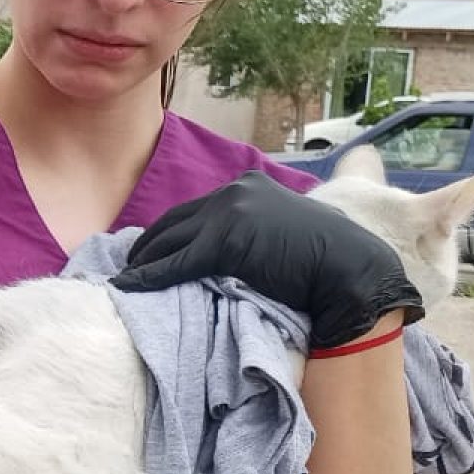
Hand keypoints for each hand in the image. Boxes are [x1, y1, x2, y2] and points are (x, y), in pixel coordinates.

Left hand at [109, 171, 422, 349]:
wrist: (350, 269)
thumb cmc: (327, 258)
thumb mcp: (286, 229)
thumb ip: (257, 230)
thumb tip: (237, 251)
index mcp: (248, 186)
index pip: (196, 210)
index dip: (170, 232)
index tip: (151, 250)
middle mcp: (233, 193)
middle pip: (175, 220)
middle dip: (148, 244)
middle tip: (127, 265)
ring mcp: (228, 215)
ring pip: (170, 240)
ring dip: (142, 261)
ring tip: (123, 279)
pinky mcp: (224, 243)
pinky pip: (176, 263)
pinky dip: (149, 276)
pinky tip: (128, 287)